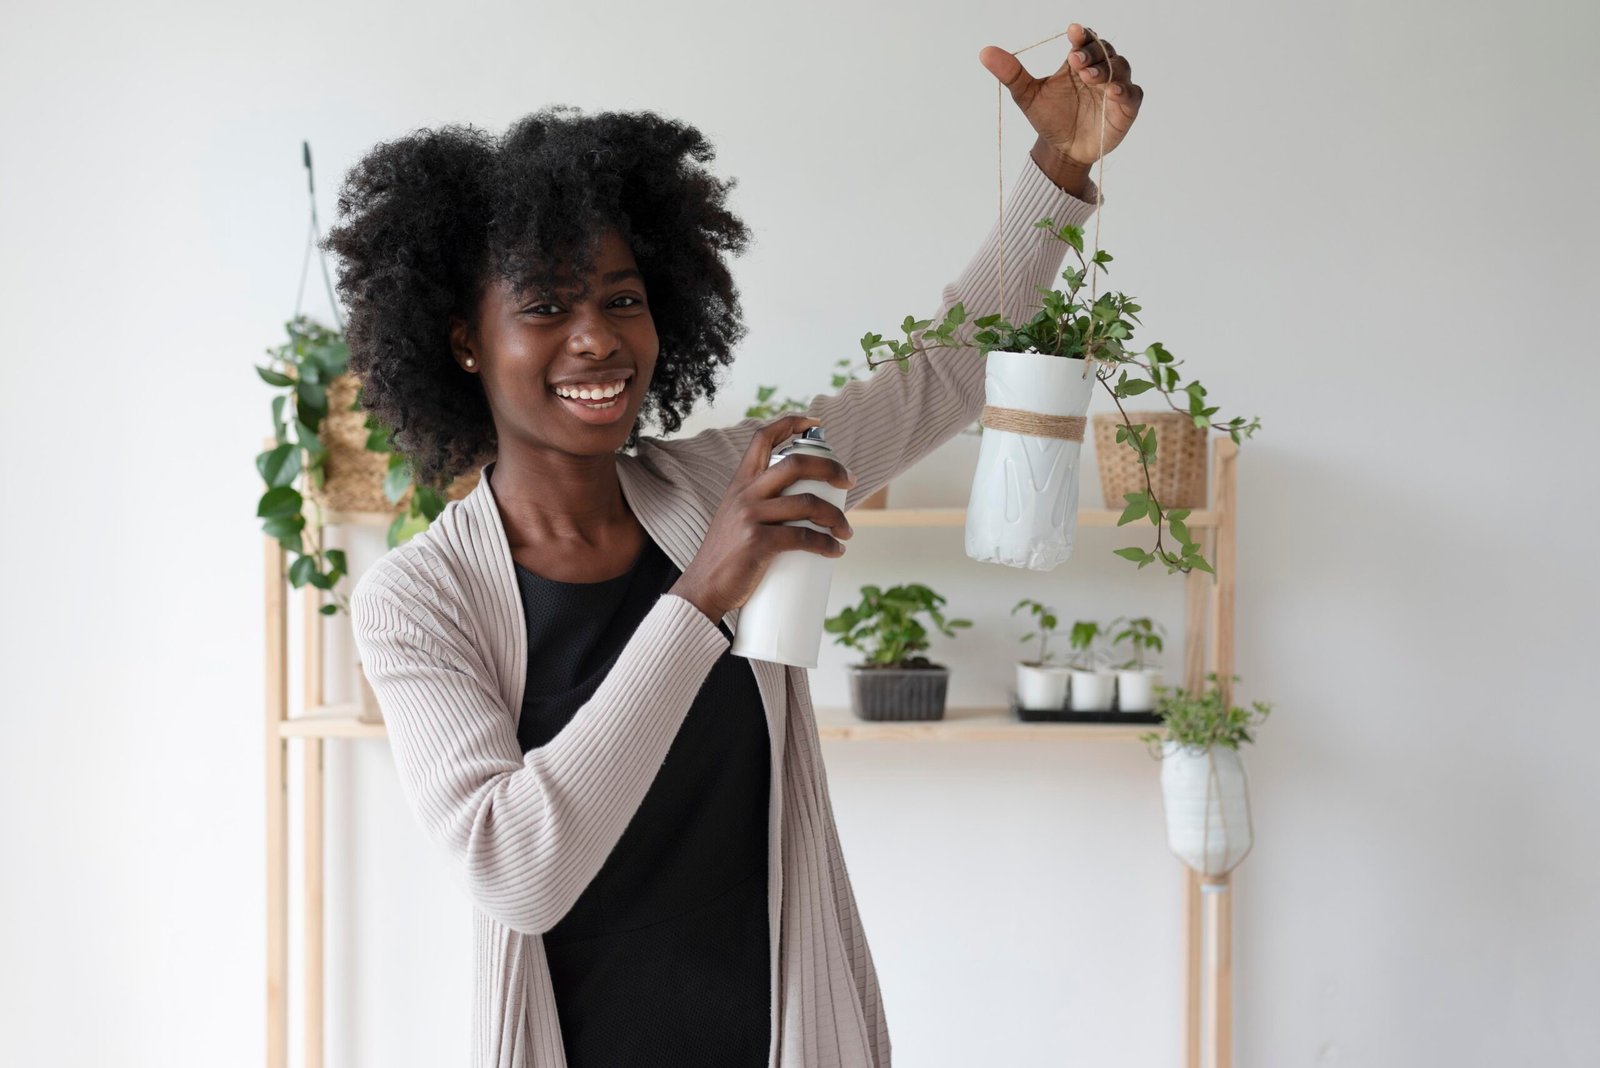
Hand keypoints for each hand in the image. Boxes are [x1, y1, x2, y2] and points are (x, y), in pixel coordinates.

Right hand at [669, 414, 856, 621]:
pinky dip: (826, 545)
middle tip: (850, 481)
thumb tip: (804, 502)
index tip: (815, 422)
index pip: (763, 438)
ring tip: (846, 530)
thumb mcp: (735, 516)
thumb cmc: (727, 556)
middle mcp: (744, 494)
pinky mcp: (757, 543)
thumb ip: (760, 502)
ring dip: (836, 517)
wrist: (703, 588)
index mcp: (739, 483)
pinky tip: (835, 550)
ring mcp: (750, 516)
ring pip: (807, 504)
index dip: (790, 423)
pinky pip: (803, 537)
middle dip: (831, 467)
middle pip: (796, 464)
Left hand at [979, 23, 1142, 169]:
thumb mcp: (1026, 95)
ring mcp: (1114, 88)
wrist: (1061, 150)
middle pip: (1104, 51)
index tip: (1072, 32)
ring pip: (1120, 68)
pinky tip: (1113, 92)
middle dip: (1092, 53)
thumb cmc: (1049, 118)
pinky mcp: (1125, 108)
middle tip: (1076, 60)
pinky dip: (1125, 91)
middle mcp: (1099, 71)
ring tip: (1090, 77)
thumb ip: (1011, 73)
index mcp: (1078, 63)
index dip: (1081, 35)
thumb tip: (984, 52)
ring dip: (1107, 70)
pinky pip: (1132, 94)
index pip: (1084, 40)